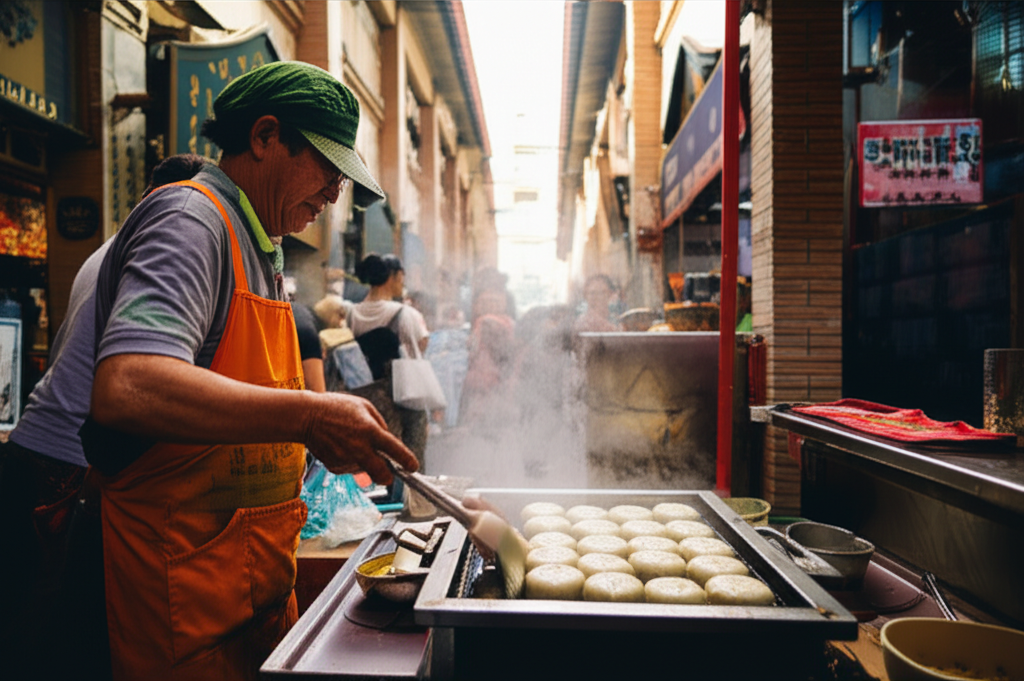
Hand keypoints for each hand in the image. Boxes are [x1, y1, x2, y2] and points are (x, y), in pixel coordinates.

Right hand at [303, 392, 418, 483]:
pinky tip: (340, 447)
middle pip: (381, 474)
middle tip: (388, 475)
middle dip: (388, 477)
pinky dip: (349, 461)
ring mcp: (346, 460)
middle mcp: (359, 448)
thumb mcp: (363, 406)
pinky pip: (349, 469)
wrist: (306, 416)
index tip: (413, 467)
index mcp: (370, 431)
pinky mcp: (334, 467)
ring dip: (364, 462)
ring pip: (364, 469)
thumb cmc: (336, 408)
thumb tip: (387, 442)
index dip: (407, 461)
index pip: (395, 450)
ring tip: (350, 443)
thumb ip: (379, 424)